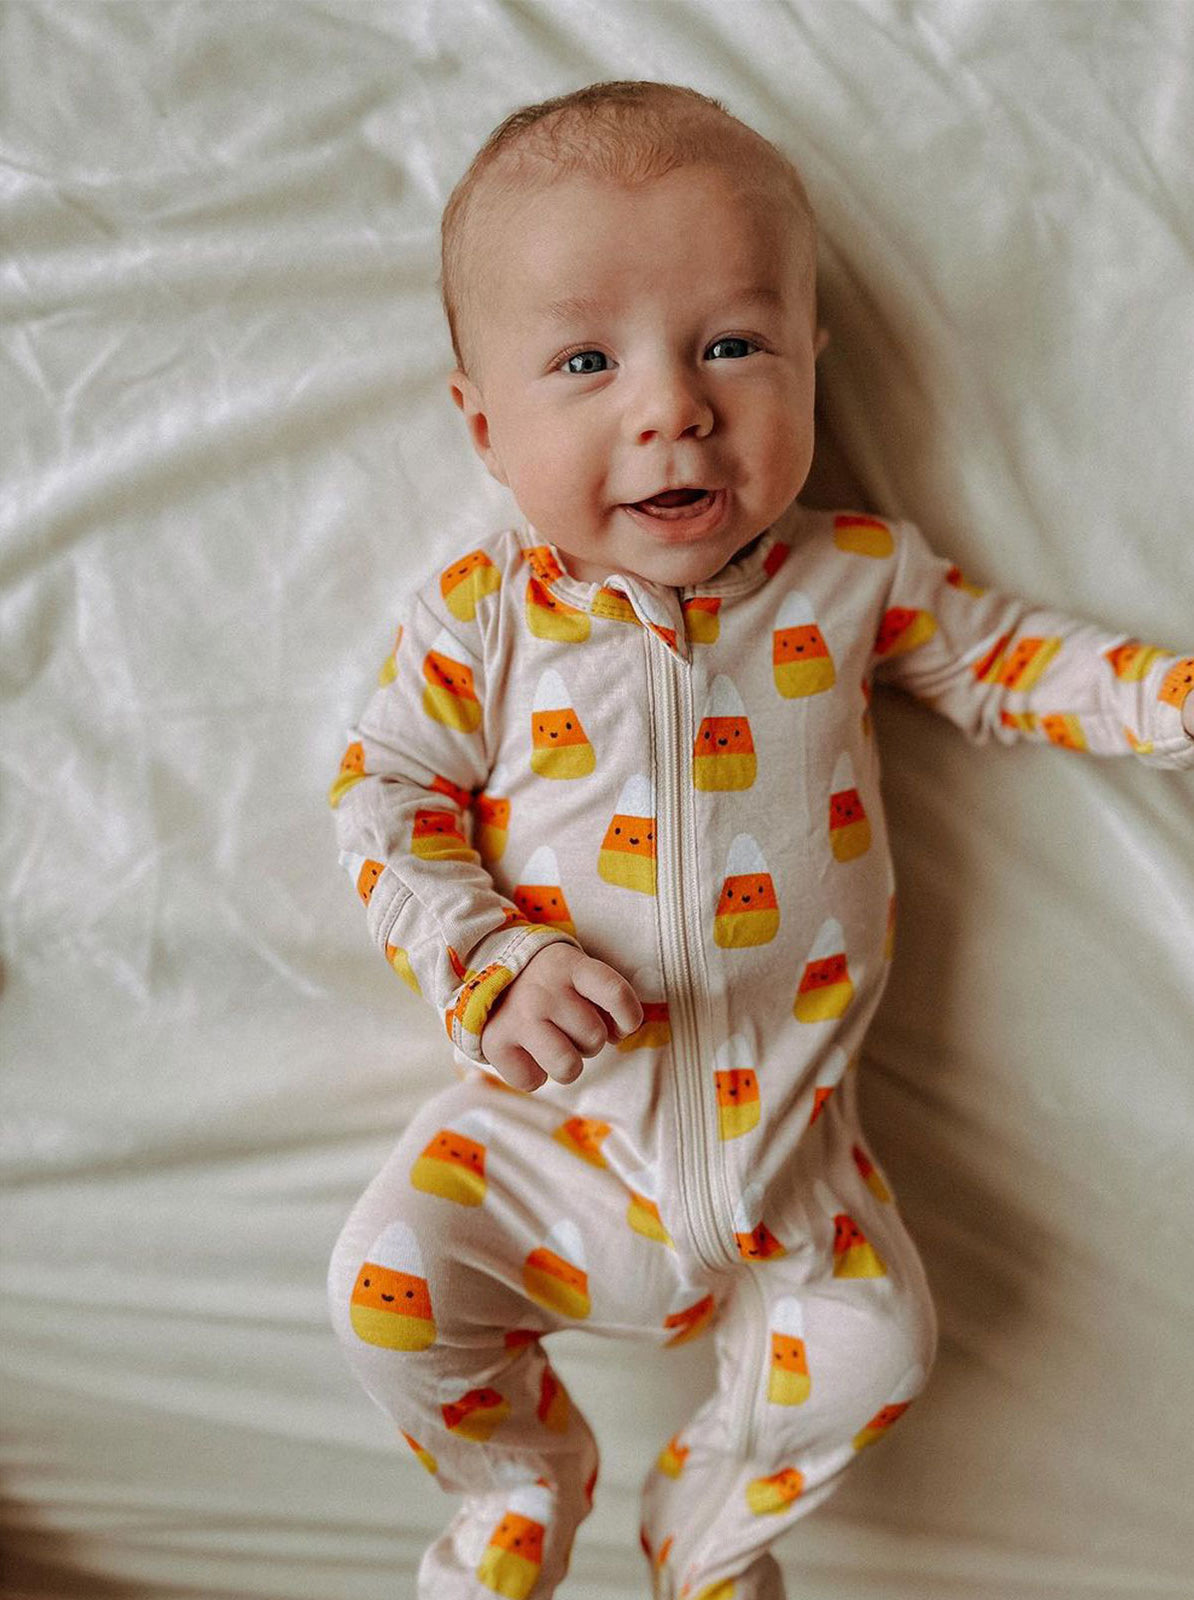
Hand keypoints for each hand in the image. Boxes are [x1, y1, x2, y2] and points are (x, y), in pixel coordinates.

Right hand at [479, 945, 643, 1091]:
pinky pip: (533, 1082)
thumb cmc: (546, 981)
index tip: (625, 1025)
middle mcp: (543, 990)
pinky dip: (533, 1073)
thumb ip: (602, 998)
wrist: (485, 974)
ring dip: (567, 1062)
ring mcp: (518, 1018)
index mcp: (568, 966)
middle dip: (588, 1039)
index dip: (629, 1016)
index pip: (615, 993)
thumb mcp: (574, 972)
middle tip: (568, 1025)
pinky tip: (525, 1050)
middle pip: (594, 1037)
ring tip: (554, 1044)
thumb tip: (620, 1034)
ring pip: (569, 1067)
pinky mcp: (495, 1043)